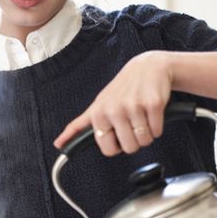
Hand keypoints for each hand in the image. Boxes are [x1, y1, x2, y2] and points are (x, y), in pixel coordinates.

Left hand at [54, 51, 172, 155]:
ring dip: (147, 133)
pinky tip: (152, 112)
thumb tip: (58, 143)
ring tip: (142, 116)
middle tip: (134, 122)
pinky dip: (158, 126)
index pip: (109, 150)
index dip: (118, 145)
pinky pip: (157, 132)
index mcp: (98, 113)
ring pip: (144, 141)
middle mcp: (114, 110)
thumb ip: (78, 126)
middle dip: (135, 140)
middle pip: (129, 148)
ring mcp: (134, 106)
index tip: (119, 132)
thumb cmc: (122, 89)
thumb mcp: (97, 105)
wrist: (148, 67)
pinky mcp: (153, 104)